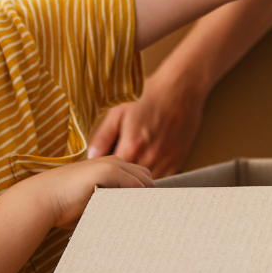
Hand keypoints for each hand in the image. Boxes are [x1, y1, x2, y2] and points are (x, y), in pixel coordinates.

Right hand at [23, 156, 153, 229]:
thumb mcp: (94, 204)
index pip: (139, 178)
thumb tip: (130, 221)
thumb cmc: (65, 207)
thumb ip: (111, 205)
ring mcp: (111, 165)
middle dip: (148, 197)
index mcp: (110, 167)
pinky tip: (134, 213)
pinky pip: (134, 185)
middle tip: (147, 218)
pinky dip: (137, 199)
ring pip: (143, 181)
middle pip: (146, 178)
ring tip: (142, 220)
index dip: (144, 195)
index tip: (146, 214)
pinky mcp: (108, 171)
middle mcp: (113, 162)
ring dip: (144, 200)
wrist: (44, 199)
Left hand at [85, 76, 203, 177]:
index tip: (102, 174)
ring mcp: (166, 160)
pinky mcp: (178, 160)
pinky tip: (146, 168)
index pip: (113, 175)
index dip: (106, 176)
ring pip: (147, 184)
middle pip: (130, 182)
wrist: (180, 89)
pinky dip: (153, 178)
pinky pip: (163, 179)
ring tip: (131, 171)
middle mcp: (150, 156)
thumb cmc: (149, 96)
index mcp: (132, 145)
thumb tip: (91, 156)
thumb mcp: (119, 111)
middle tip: (114, 174)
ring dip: (137, 181)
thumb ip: (103, 136)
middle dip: (120, 180)